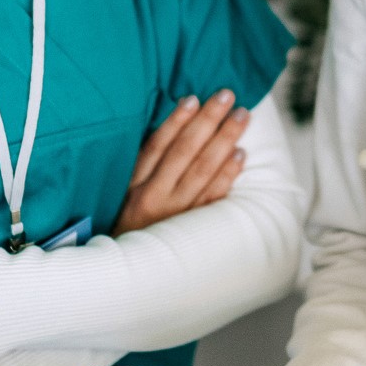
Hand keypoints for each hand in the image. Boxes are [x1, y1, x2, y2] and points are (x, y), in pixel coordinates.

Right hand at [115, 90, 249, 234]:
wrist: (129, 269)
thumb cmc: (129, 223)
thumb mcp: (124, 194)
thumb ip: (145, 164)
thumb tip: (176, 124)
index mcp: (132, 186)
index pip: (156, 146)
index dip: (175, 121)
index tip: (193, 98)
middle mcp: (154, 197)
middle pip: (184, 152)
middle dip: (207, 121)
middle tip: (227, 96)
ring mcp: (176, 213)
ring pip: (204, 170)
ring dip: (224, 140)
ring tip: (241, 116)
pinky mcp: (194, 226)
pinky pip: (215, 195)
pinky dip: (229, 173)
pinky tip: (241, 154)